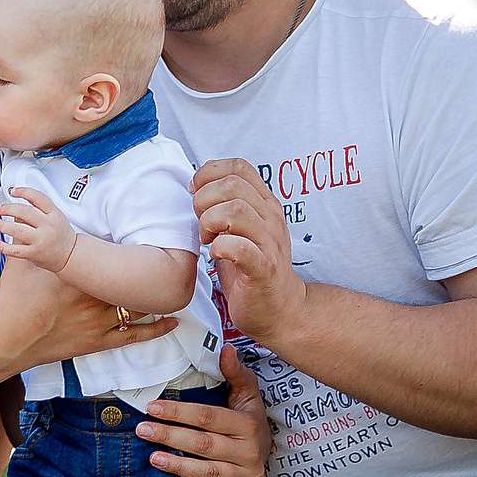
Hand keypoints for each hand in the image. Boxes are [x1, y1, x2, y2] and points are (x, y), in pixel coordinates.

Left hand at [0, 186, 77, 273]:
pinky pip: (16, 250)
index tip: (13, 191)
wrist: (70, 255)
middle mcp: (48, 226)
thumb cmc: (61, 234)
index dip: (24, 192)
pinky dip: (2, 247)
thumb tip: (19, 198)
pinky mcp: (34, 253)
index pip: (38, 198)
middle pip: (25, 212)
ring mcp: (41, 240)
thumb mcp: (57, 216)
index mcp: (54, 214)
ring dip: (2, 225)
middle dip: (8, 208)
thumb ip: (41, 208)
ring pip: (18, 230)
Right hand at [0, 253, 177, 372]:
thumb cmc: (11, 301)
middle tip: (169, 257)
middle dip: (148, 270)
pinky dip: (157, 328)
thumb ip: (27, 240)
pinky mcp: (98, 342)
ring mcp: (99, 322)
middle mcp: (94, 297)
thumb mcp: (20, 264)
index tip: (146, 240)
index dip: (130, 250)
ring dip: (155, 295)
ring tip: (173, 283)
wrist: (5, 341)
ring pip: (138, 305)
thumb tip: (20, 217)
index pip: (112, 258)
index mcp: (78, 275)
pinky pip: (135, 335)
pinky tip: (174, 320)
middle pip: (130, 280)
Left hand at [140, 340, 269, 476]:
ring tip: (152, 458)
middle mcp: (249, 451)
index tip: (152, 407)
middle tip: (142, 430)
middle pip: (204, 444)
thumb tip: (226, 349)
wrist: (269, 451)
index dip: (179, 412)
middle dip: (171, 437)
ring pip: (209, 472)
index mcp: (248, 424)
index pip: (208, 417)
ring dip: (179, 466)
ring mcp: (248, 474)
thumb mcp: (248, 393)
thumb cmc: (250, 419)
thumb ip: (235, 372)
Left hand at [192, 158, 304, 345]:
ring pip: (235, 210)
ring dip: (210, 221)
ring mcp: (270, 243)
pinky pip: (240, 247)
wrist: (280, 310)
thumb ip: (224, 207)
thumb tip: (197, 187)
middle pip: (232, 184)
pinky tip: (216, 254)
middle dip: (205, 199)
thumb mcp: (240, 230)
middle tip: (201, 223)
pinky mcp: (263, 269)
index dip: (210, 174)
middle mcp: (271, 218)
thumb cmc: (251, 269)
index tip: (196, 194)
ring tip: (208, 238)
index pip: (239, 167)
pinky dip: (221, 247)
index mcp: (265, 204)